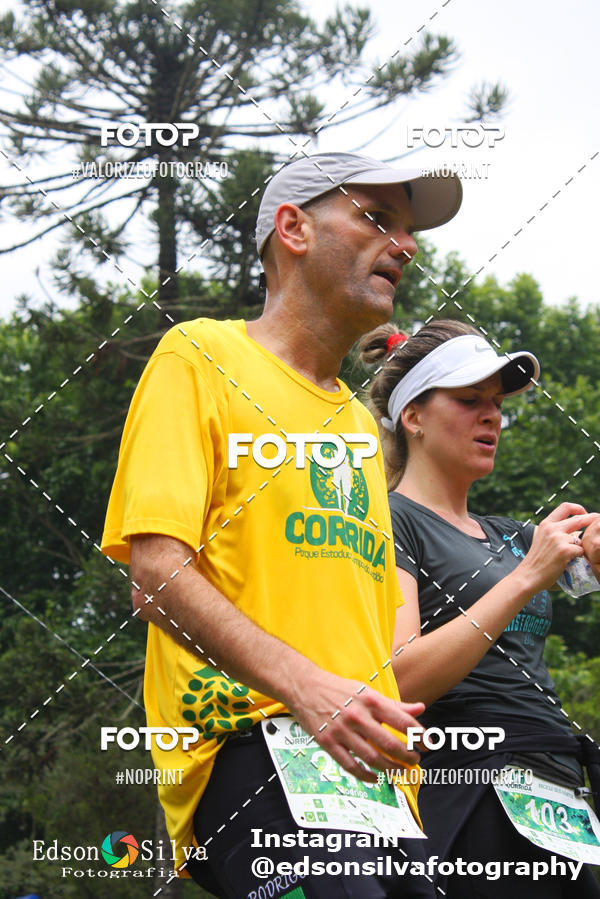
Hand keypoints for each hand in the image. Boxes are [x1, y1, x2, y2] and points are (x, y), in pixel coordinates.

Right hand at [282, 664, 424, 782]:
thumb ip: (394, 704)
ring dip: (390, 768)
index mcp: (370, 700)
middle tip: (415, 760)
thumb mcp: (366, 691)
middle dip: (407, 756)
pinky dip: (365, 776)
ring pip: (372, 758)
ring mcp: (342, 731)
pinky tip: (375, 778)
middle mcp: (358, 716)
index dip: (419, 735)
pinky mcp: (328, 743)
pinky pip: (350, 766)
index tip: (428, 744)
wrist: (304, 687)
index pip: (402, 721)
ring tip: (400, 771)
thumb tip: (420, 708)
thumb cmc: (338, 689)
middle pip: (389, 744)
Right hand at [518, 503, 599, 591]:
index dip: (578, 508)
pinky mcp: (565, 550)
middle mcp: (552, 528)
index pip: (565, 507)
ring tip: (570, 556)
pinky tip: (567, 562)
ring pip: (580, 539)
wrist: (528, 575)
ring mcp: (558, 539)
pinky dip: (577, 557)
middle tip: (598, 522)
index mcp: (546, 524)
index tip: (584, 514)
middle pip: (579, 519)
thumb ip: (554, 532)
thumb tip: (573, 532)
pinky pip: (580, 551)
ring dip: (579, 547)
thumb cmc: (536, 561)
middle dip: (592, 520)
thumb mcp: (541, 539)